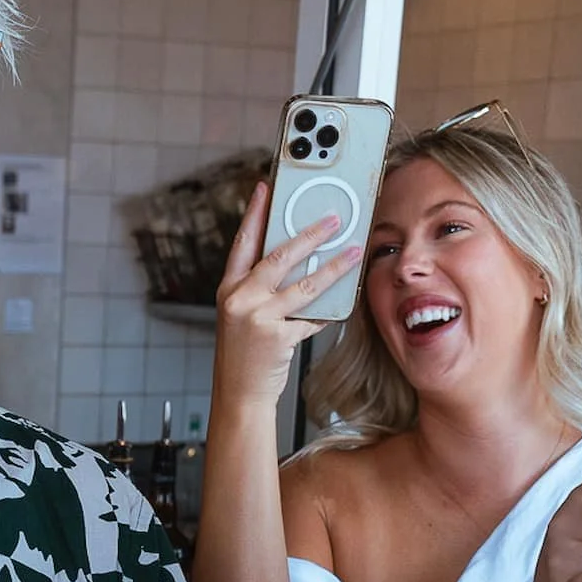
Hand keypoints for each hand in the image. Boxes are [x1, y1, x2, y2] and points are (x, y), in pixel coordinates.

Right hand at [210, 180, 361, 417]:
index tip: (266, 187)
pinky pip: (312, 317)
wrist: (239, 393)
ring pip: (303, 284)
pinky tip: (346, 299)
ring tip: (353, 253)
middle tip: (333, 219)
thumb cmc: (244, 354)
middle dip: (310, 234)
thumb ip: (261, 288)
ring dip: (333, 266)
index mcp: (228, 289)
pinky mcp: (277, 336)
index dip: (255, 213)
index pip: (242, 242)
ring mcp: (257, 318)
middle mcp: (239, 299)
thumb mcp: (242, 315)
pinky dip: (330, 309)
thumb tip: (298, 260)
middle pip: (278, 256)